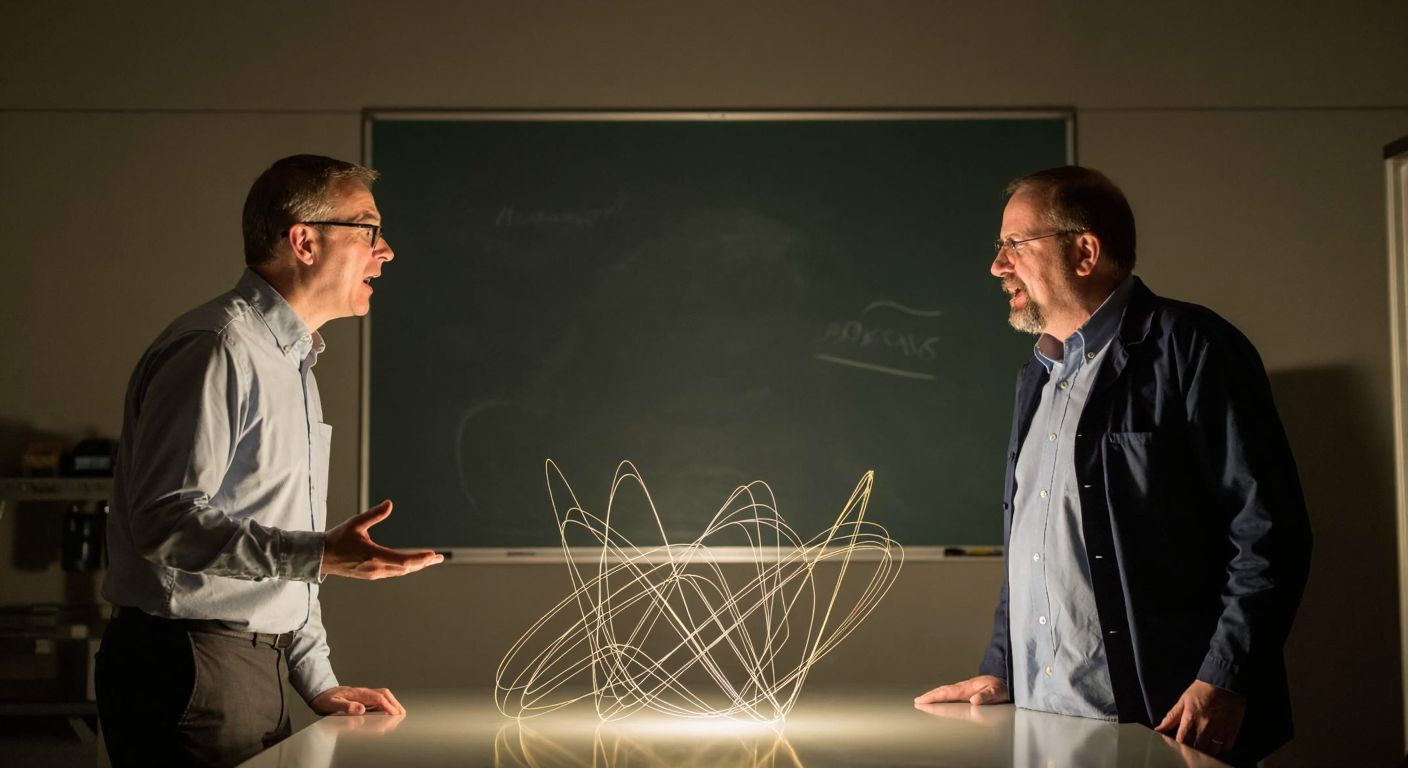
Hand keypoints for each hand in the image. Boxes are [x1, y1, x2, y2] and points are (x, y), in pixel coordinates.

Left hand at [310, 685, 406, 715]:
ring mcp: (364, 694)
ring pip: (383, 696)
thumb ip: (346, 706)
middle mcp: (364, 692)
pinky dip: (387, 704)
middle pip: (385, 694)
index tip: (394, 714)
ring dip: (393, 703)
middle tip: (402, 714)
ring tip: (400, 713)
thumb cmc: (325, 700)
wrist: (320, 693)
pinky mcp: (363, 698)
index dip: (387, 706)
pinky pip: (379, 699)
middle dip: (394, 703)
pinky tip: (389, 711)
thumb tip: (361, 709)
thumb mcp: (331, 704)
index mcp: (358, 693)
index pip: (378, 698)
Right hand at [322, 500, 443, 579]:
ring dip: (415, 566)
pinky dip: (404, 568)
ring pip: (400, 572)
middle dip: (423, 562)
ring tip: (429, 560)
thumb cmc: (337, 538)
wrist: (320, 557)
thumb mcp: (356, 523)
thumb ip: (374, 514)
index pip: (403, 561)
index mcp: (373, 556)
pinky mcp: (370, 575)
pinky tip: (411, 564)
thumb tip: (390, 504)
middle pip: (406, 568)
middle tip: (439, 558)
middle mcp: (376, 568)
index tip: (433, 555)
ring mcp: (373, 574)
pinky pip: (392, 572)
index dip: (420, 559)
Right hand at [914, 675, 1009, 705]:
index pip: (947, 693)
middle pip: (943, 691)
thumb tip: (974, 700)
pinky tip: (940, 699)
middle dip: (929, 696)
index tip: (922, 701)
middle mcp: (964, 687)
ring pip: (945, 691)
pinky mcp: (967, 690)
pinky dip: (941, 695)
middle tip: (917, 701)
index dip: (933, 697)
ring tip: (923, 700)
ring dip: (934, 695)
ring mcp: (965, 688)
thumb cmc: (1002, 687)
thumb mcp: (997, 692)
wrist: (1007, 681)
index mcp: (967, 688)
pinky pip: (950, 693)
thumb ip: (986, 696)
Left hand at [1154, 679, 1245, 755]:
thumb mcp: (1183, 700)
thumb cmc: (1202, 689)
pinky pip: (1226, 747)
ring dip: (1207, 750)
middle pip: (1197, 749)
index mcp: (1191, 718)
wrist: (1224, 681)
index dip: (1179, 745)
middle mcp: (1205, 726)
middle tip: (1192, 745)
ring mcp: (1220, 729)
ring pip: (1212, 751)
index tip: (1179, 745)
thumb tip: (1159, 729)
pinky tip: (1217, 740)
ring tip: (1205, 743)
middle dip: (1193, 749)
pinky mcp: (1232, 730)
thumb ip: (1171, 717)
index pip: (1182, 741)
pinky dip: (1221, 747)